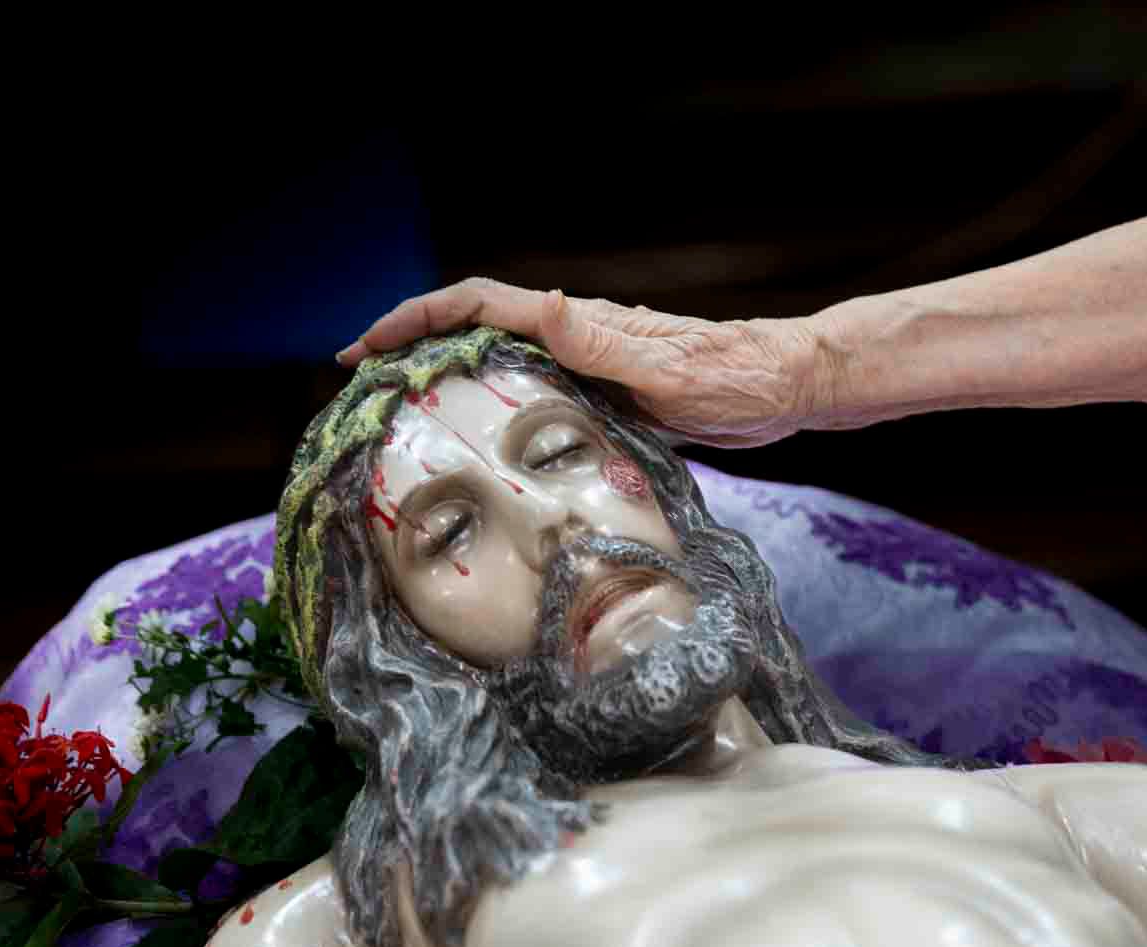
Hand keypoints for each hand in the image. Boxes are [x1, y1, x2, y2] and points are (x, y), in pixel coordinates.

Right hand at [337, 279, 831, 447]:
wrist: (782, 387)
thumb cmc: (734, 376)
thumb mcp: (665, 363)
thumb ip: (602, 340)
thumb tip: (544, 303)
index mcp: (578, 324)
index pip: (478, 306)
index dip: (416, 319)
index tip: (367, 346)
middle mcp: (573, 337)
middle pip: (474, 328)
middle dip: (412, 347)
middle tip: (364, 386)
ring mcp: (586, 364)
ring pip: (497, 362)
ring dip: (445, 376)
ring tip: (401, 413)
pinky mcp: (603, 393)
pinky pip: (530, 395)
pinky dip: (491, 408)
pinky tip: (482, 442)